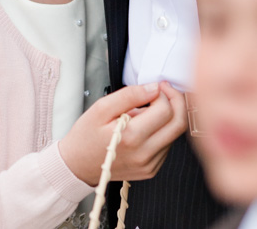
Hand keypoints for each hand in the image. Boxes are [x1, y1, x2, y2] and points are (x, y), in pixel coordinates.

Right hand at [59, 81, 186, 185]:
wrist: (77, 166)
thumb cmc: (86, 136)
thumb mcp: (101, 108)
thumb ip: (129, 95)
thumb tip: (154, 88)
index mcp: (131, 137)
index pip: (165, 110)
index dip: (164, 93)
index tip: (156, 86)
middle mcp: (144, 154)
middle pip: (179, 124)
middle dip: (176, 102)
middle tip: (165, 91)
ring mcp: (149, 165)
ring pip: (175, 135)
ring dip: (168, 117)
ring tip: (148, 111)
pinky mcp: (151, 170)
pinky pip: (167, 146)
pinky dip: (162, 131)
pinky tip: (146, 126)